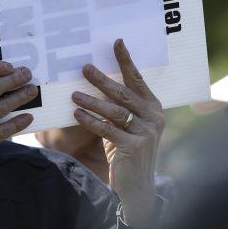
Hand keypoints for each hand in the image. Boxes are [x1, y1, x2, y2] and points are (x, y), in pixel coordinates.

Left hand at [72, 39, 164, 222]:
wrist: (137, 186)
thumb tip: (94, 80)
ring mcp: (146, 133)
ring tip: (73, 94)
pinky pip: (109, 130)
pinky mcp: (135, 147)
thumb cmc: (126, 150)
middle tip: (84, 67)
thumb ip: (118, 107)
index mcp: (153, 107)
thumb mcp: (126, 126)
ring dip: (92, 101)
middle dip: (103, 79)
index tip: (117, 42)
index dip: (126, 60)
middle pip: (124, 93)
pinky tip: (77, 114)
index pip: (137, 79)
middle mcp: (154, 117)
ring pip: (115, 111)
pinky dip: (91, 121)